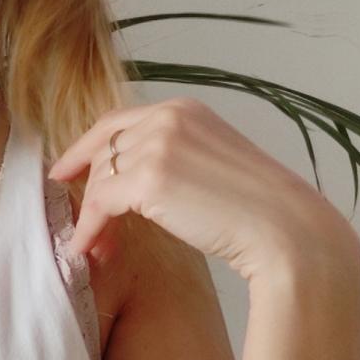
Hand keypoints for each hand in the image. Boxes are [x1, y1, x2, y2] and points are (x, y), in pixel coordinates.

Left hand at [46, 97, 356, 285]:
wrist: (290, 235)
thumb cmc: (263, 211)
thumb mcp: (216, 163)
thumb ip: (178, 156)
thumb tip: (134, 179)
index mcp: (186, 109)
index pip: (120, 121)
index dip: (89, 146)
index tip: (69, 168)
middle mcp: (168, 118)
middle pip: (105, 148)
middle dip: (87, 183)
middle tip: (77, 216)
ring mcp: (156, 145)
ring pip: (101, 179)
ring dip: (92, 215)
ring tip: (96, 246)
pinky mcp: (147, 179)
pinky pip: (101, 203)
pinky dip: (91, 228)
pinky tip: (91, 249)